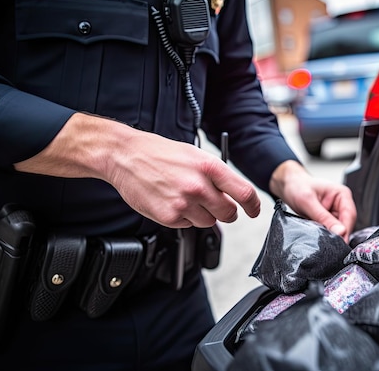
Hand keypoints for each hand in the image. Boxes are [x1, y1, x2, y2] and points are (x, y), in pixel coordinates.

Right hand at [14, 113, 260, 227]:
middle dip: (225, 212)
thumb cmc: (159, 153)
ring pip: (208, 222)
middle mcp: (199, 186)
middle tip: (214, 204)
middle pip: (228, 213)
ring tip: (184, 197)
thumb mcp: (195, 156)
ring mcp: (183, 203)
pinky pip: (187, 226)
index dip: (252, 206)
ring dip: (201, 214)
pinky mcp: (169, 217)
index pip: (244, 193)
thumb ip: (216, 176)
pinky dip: (183, 218)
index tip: (253, 211)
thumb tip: (232, 195)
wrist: (125, 155)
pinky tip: (171, 201)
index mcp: (209, 167)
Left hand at [269, 160, 356, 241]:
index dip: (346, 230)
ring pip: (338, 230)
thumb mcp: (309, 202)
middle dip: (338, 235)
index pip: (350, 215)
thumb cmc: (298, 186)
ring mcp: (334, 212)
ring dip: (330, 235)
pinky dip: (324, 234)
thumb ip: (324, 217)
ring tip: (320, 238)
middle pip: (346, 224)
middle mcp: (341, 204)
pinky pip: (329, 231)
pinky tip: (318, 235)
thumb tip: (340, 232)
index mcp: (342, 194)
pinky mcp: (327, 220)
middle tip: (329, 244)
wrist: (288, 186)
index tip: (341, 242)